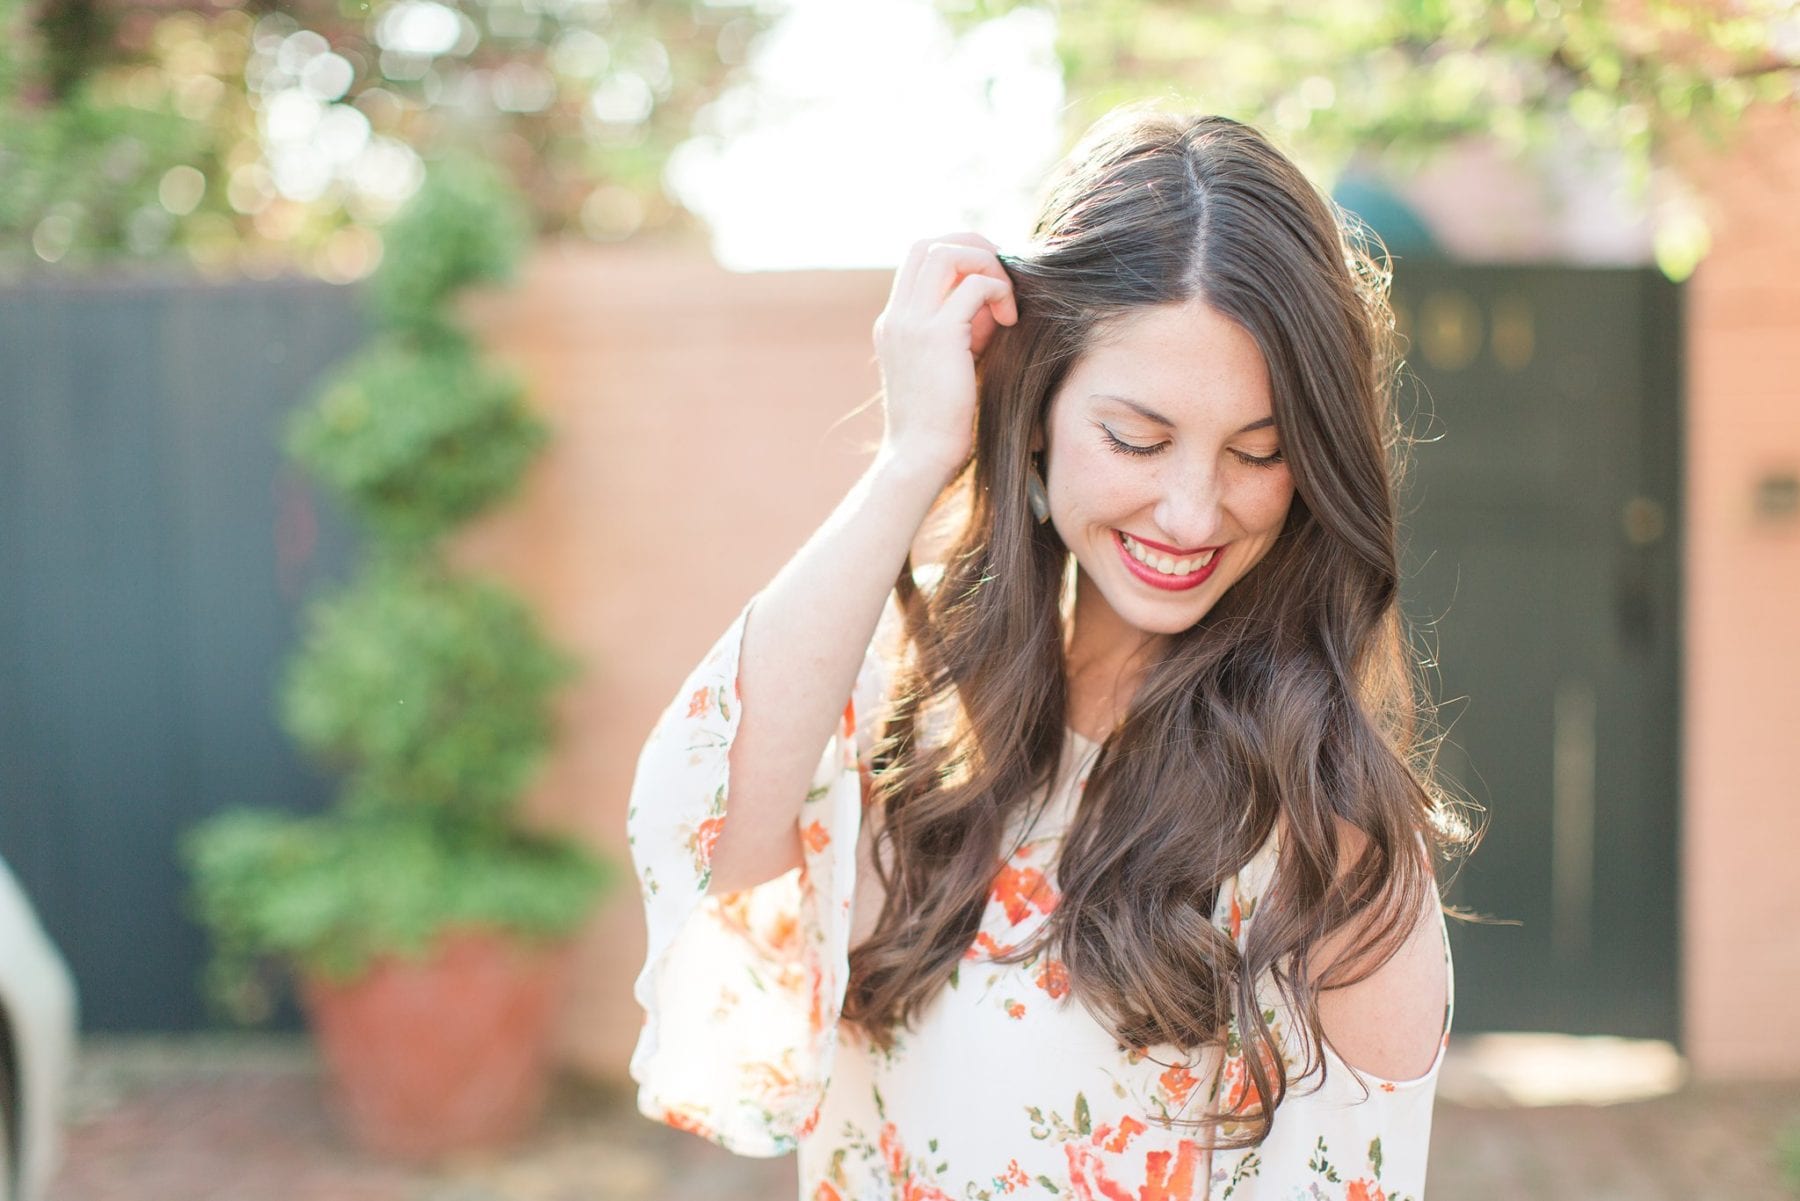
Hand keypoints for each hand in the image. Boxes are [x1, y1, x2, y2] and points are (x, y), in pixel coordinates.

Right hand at [871, 232, 1017, 484]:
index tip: (987, 283)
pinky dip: (998, 292)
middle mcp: (897, 316)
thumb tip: (995, 304)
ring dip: (985, 265)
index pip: (919, 260)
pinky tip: (1009, 322)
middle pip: (927, 244)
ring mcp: (912, 323)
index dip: (958, 257)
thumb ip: (964, 330)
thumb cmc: (940, 425)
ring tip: (1005, 300)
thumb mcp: (949, 367)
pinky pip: (975, 286)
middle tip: (1001, 277)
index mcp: (894, 323)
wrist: (919, 459)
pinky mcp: (937, 336)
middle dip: (972, 247)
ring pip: (947, 253)